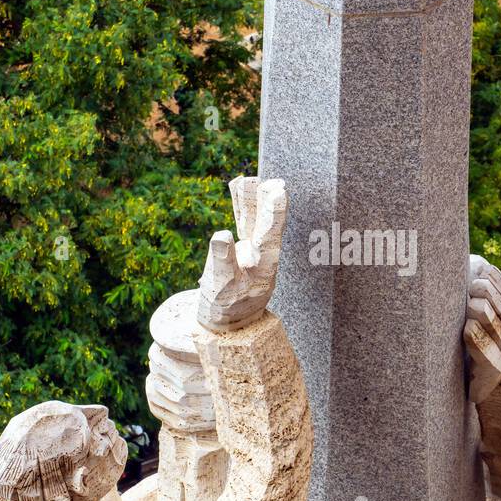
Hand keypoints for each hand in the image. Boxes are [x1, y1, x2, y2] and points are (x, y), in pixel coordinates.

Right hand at [197, 177, 287, 330]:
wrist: (225, 321)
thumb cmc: (224, 307)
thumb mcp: (221, 287)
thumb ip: (221, 260)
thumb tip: (221, 234)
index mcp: (263, 266)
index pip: (271, 235)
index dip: (275, 213)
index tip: (279, 192)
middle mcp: (263, 256)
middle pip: (267, 224)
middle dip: (268, 202)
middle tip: (275, 182)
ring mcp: (253, 251)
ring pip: (255, 220)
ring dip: (253, 199)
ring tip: (249, 178)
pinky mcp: (243, 249)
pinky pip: (244, 223)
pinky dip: (241, 207)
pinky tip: (238, 187)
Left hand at [464, 254, 500, 403]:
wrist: (487, 393)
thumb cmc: (483, 352)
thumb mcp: (492, 325)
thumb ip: (490, 303)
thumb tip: (479, 267)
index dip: (496, 280)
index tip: (482, 268)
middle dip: (483, 292)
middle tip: (469, 287)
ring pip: (490, 321)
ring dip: (474, 309)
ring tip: (466, 306)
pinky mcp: (493, 369)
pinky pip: (480, 343)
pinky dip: (471, 331)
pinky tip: (465, 327)